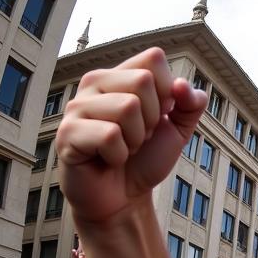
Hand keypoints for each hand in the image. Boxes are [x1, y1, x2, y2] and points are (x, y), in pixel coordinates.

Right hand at [56, 47, 207, 223]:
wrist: (124, 198)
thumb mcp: (177, 131)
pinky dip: (119, 155)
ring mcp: (78, 106)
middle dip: (152, 120)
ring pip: (127, 107)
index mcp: (120, 76)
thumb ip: (190, 106)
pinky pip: (110, 136)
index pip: (154, 59)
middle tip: (137, 138)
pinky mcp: (68, 133)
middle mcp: (95, 83)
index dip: (167, 94)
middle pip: (142, 81)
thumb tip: (185, 85)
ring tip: (123, 149)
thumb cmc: (145, 160)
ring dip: (135, 140)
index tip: (156, 118)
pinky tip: (108, 160)